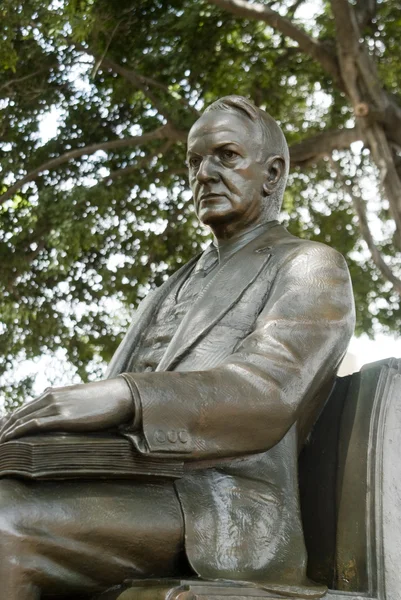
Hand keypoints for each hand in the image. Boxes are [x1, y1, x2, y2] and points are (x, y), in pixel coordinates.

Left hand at [0, 378, 133, 442]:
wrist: (120, 395)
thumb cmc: (104, 399)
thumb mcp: (79, 399)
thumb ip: (65, 404)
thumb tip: (60, 414)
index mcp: (53, 394)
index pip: (24, 408)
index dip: (9, 420)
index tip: (1, 432)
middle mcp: (51, 398)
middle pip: (18, 413)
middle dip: (4, 427)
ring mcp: (57, 407)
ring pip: (22, 419)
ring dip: (7, 431)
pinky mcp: (64, 418)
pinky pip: (34, 425)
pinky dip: (18, 432)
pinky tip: (9, 439)